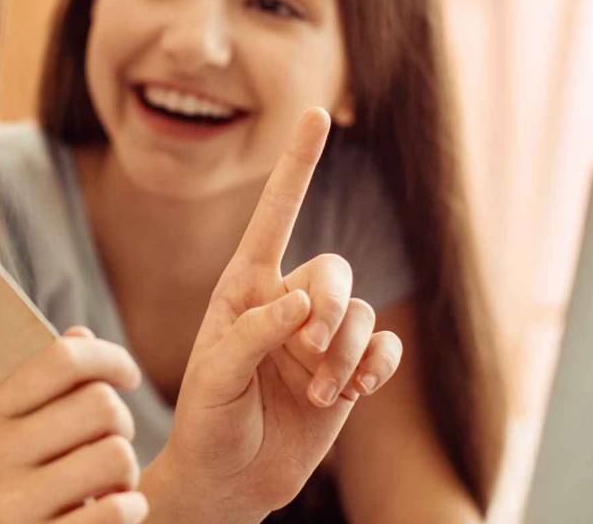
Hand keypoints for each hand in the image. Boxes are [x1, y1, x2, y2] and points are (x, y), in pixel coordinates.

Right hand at [0, 327, 149, 523]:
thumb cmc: (36, 479)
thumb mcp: (31, 427)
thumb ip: (55, 380)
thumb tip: (80, 334)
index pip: (63, 358)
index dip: (111, 359)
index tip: (128, 377)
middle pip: (101, 404)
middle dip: (122, 424)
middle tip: (108, 444)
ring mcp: (13, 505)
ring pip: (117, 455)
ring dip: (128, 472)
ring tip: (107, 483)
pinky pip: (117, 510)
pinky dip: (131, 509)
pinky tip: (113, 512)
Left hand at [146, 109, 404, 520]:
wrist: (232, 480)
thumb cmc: (209, 423)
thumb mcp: (215, 378)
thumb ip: (253, 333)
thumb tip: (301, 300)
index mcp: (243, 288)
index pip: (273, 215)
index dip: (297, 166)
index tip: (316, 113)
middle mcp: (285, 302)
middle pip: (334, 269)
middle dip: (333, 307)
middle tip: (310, 351)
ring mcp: (321, 336)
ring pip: (362, 313)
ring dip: (347, 351)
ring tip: (320, 391)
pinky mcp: (348, 368)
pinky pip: (384, 346)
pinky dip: (375, 365)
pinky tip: (354, 390)